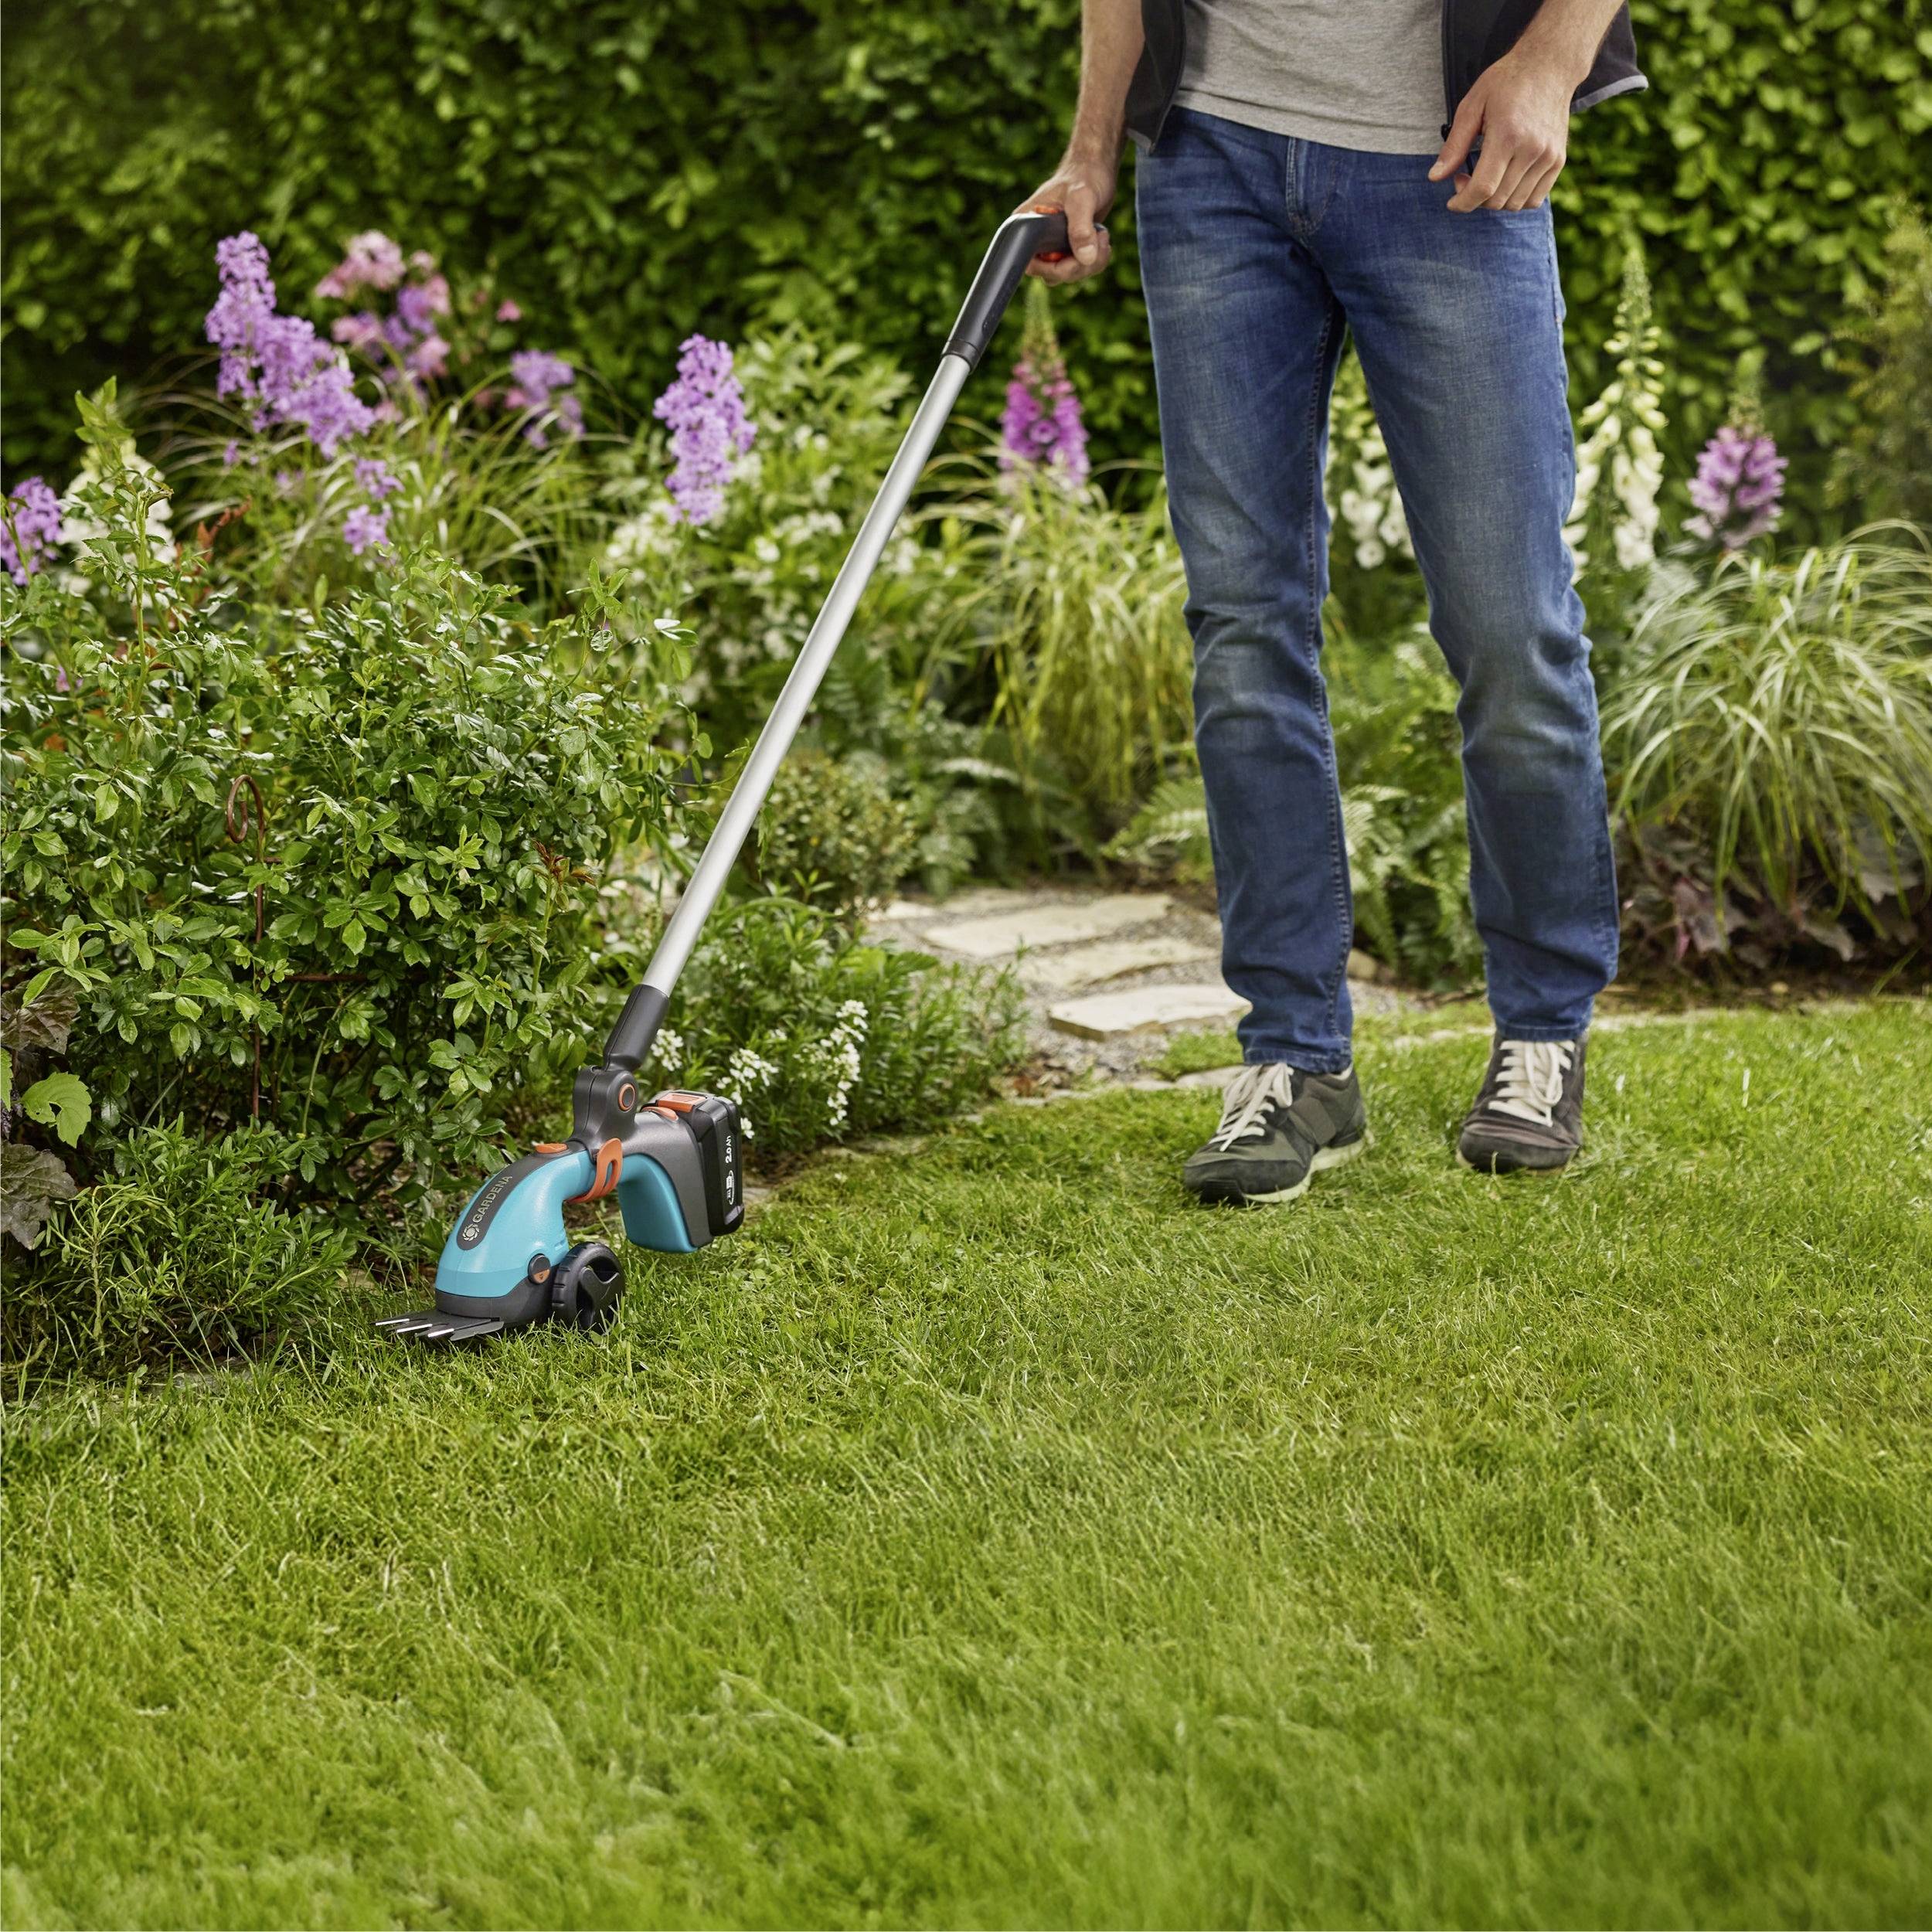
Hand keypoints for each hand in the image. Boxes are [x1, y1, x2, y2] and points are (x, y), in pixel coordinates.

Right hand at [1021, 155, 1115, 282]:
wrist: (1097, 168)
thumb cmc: (1084, 175)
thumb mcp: (1081, 198)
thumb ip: (1081, 228)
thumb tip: (1085, 258)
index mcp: (1026, 225)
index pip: (1032, 265)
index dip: (1056, 268)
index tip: (1078, 252)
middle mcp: (1035, 239)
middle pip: (1052, 274)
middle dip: (1079, 265)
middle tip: (1099, 239)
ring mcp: (1051, 245)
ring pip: (1068, 274)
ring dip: (1091, 263)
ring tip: (1103, 235)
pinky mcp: (1067, 248)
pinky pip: (1078, 268)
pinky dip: (1095, 260)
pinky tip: (1102, 239)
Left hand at [1430, 52, 1573, 212]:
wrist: (1549, 66)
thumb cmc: (1506, 82)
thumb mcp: (1472, 106)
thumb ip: (1454, 145)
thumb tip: (1435, 178)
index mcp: (1508, 135)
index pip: (1483, 188)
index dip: (1463, 202)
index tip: (1452, 201)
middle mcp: (1532, 149)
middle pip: (1497, 200)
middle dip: (1474, 199)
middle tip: (1465, 178)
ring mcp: (1549, 156)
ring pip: (1515, 204)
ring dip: (1494, 201)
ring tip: (1485, 177)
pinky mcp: (1559, 160)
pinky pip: (1534, 200)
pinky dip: (1515, 200)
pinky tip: (1504, 182)